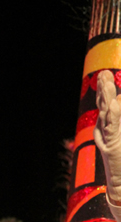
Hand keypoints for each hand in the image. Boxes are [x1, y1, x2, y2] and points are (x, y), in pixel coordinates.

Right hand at [94, 70, 120, 203]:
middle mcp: (107, 134)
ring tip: (104, 81)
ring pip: (106, 114)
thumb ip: (118, 125)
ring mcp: (108, 140)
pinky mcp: (112, 147)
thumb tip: (120, 102)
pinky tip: (114, 102)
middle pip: (105, 107)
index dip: (106, 92)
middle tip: (103, 74)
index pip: (109, 108)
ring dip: (105, 97)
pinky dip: (112, 114)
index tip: (106, 76)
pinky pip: (111, 127)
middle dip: (104, 90)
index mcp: (111, 131)